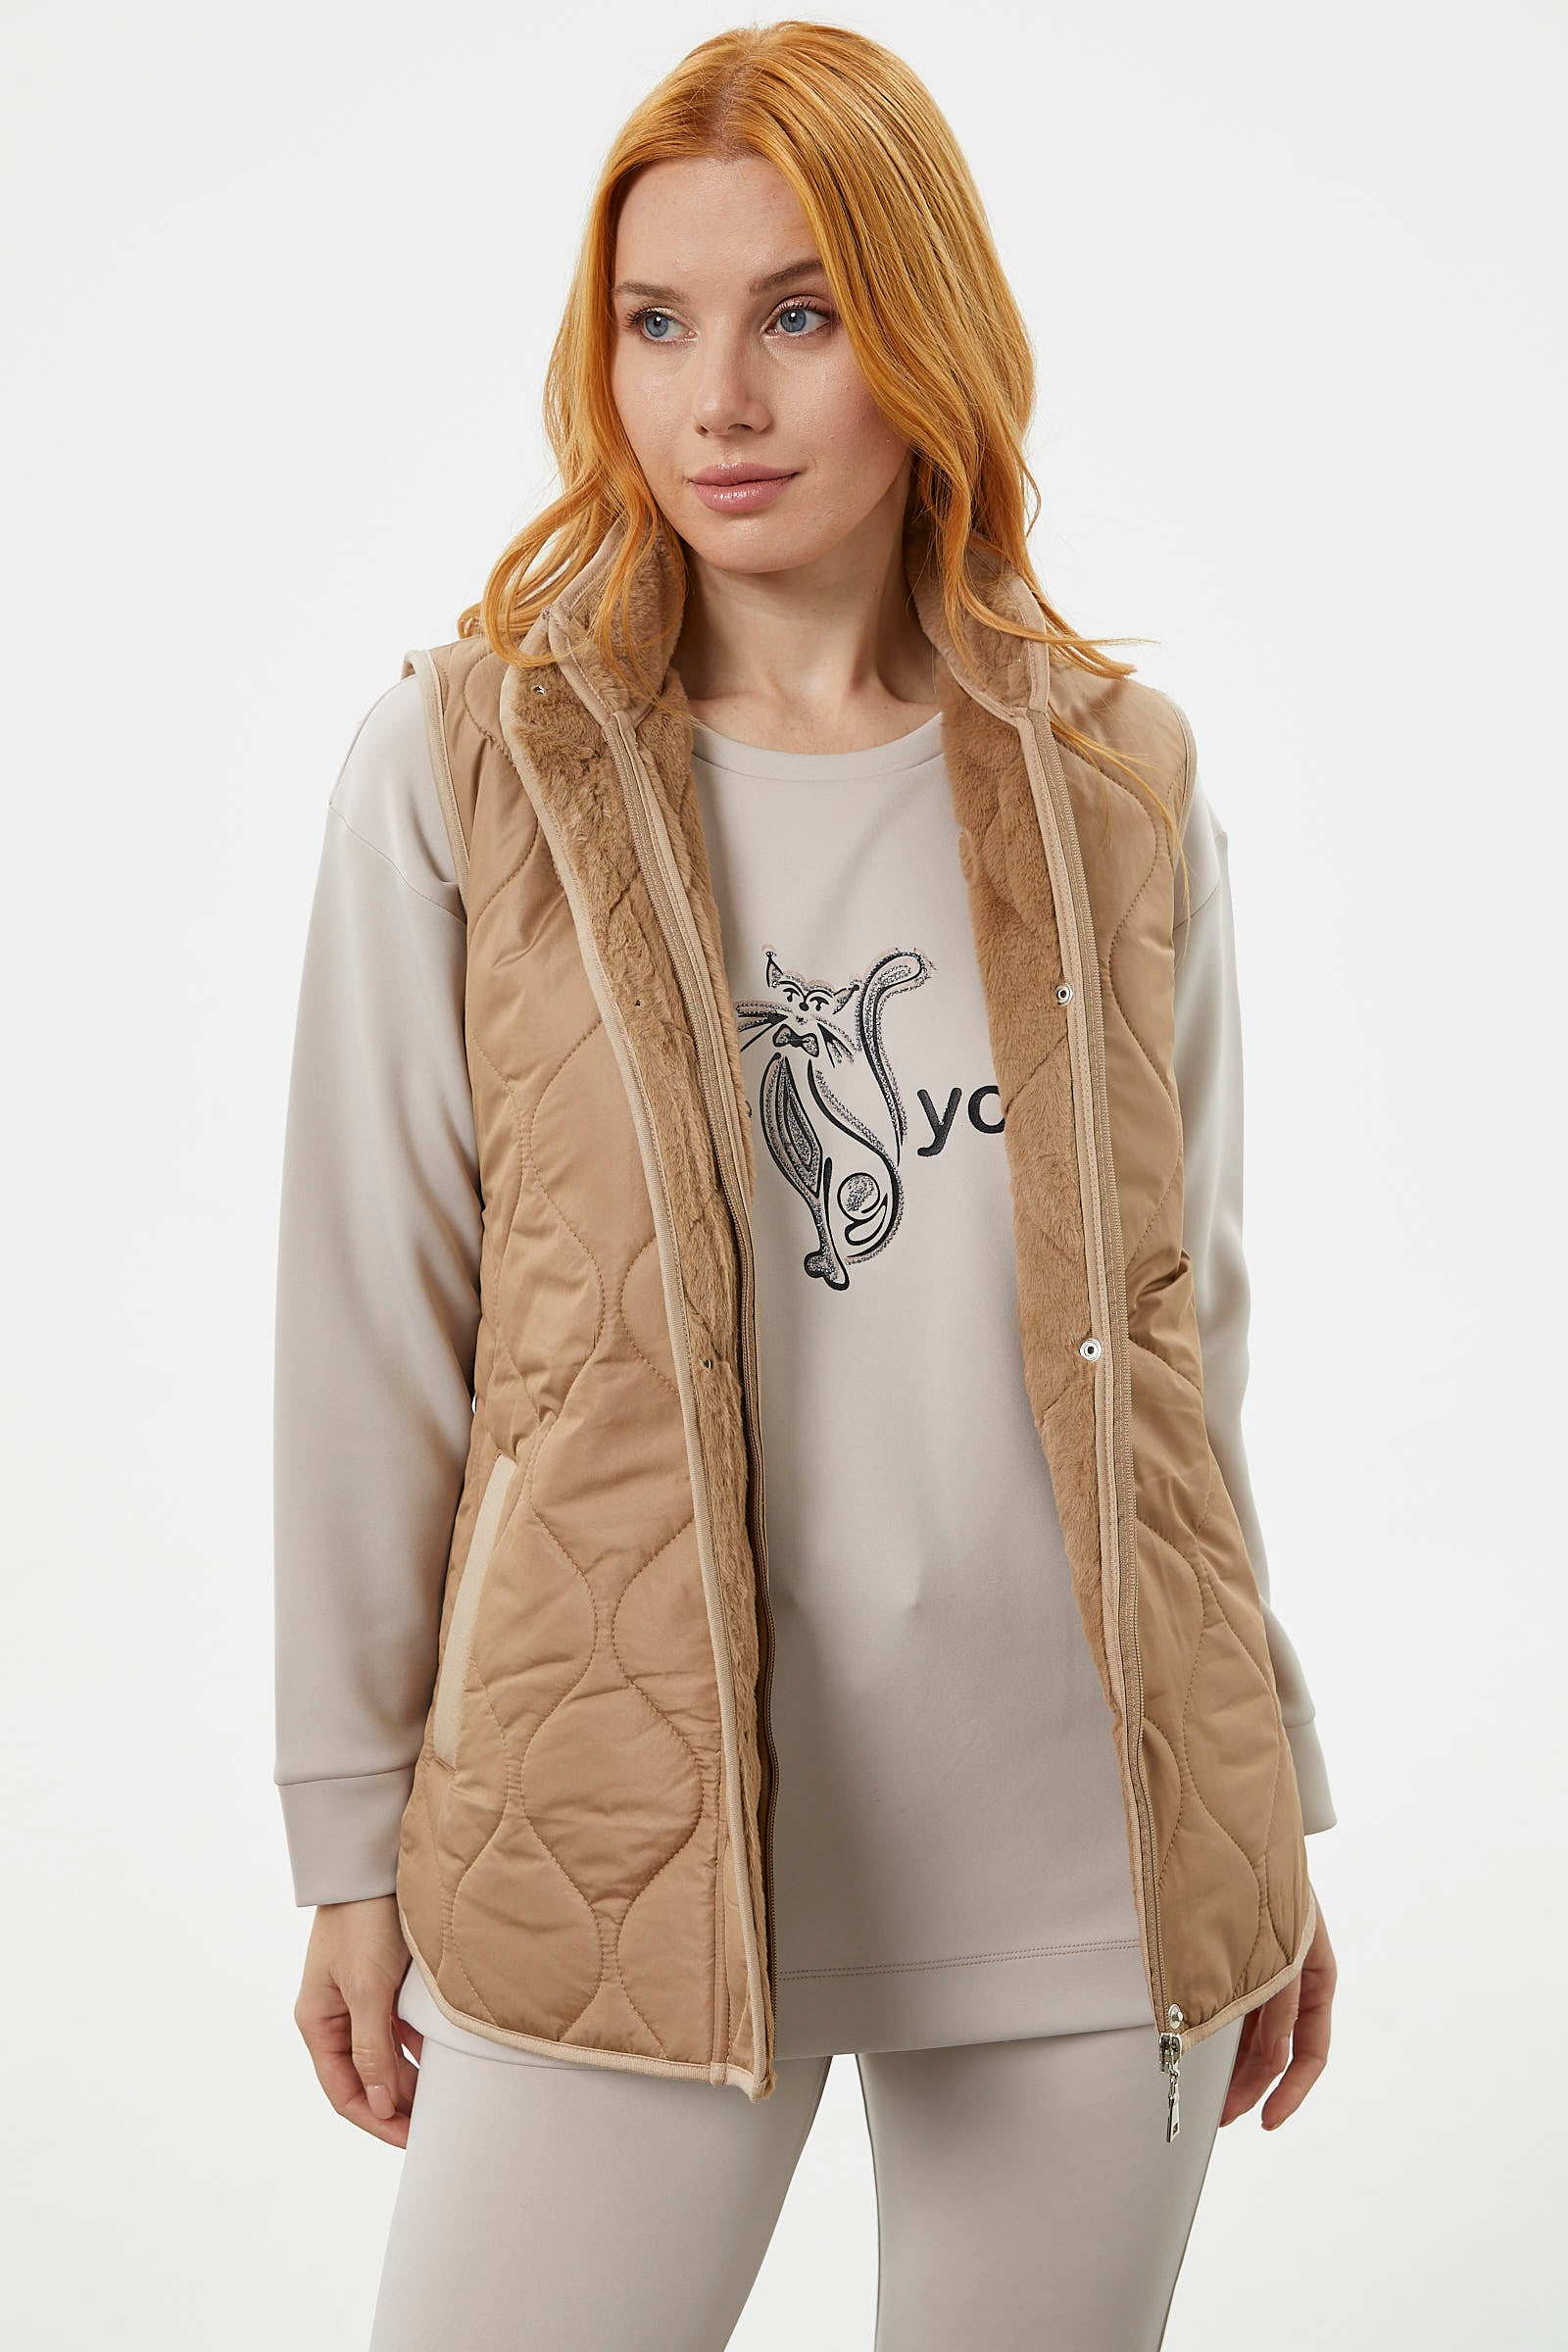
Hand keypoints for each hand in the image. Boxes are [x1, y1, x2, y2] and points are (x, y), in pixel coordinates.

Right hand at [294, 1895, 422, 2147]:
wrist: (374, 1864)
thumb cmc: (362, 1922)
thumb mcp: (366, 1990)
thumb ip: (372, 2049)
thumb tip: (381, 2104)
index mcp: (318, 2023)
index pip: (344, 2092)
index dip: (376, 2120)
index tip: (412, 2139)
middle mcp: (337, 2017)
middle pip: (366, 2078)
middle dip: (398, 2104)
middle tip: (436, 2125)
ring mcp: (361, 1999)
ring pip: (386, 2055)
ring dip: (411, 2078)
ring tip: (444, 2099)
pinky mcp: (384, 1982)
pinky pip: (400, 2028)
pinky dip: (419, 2046)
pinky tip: (443, 2059)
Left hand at [1219, 1891, 1334, 2131]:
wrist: (1236, 1831)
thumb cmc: (1267, 1880)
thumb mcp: (1285, 1950)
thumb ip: (1281, 2004)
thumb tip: (1274, 2059)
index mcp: (1318, 1978)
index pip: (1311, 2053)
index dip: (1291, 2091)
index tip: (1268, 2120)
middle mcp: (1293, 1981)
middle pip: (1277, 2050)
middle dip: (1253, 2087)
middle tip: (1225, 2116)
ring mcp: (1264, 1972)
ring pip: (1252, 2035)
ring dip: (1234, 2068)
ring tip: (1210, 2097)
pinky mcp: (1236, 1962)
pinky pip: (1233, 2010)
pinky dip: (1221, 2035)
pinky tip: (1202, 2054)